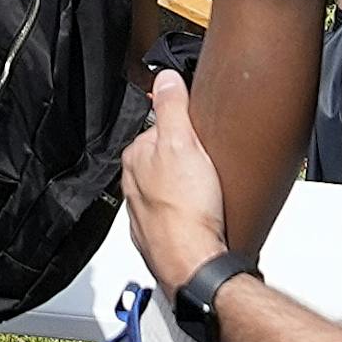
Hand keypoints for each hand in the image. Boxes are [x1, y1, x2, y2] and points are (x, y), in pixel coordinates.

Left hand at [110, 89, 224, 291]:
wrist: (192, 262)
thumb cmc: (186, 211)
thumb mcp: (182, 143)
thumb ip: (172, 106)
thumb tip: (166, 79)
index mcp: (136, 158)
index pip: (157, 127)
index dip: (182, 126)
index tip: (199, 129)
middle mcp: (133, 184)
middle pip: (162, 157)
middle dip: (184, 156)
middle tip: (208, 160)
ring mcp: (145, 210)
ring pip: (166, 186)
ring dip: (185, 184)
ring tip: (207, 187)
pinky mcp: (160, 232)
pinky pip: (174, 211)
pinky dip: (186, 209)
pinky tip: (202, 211)